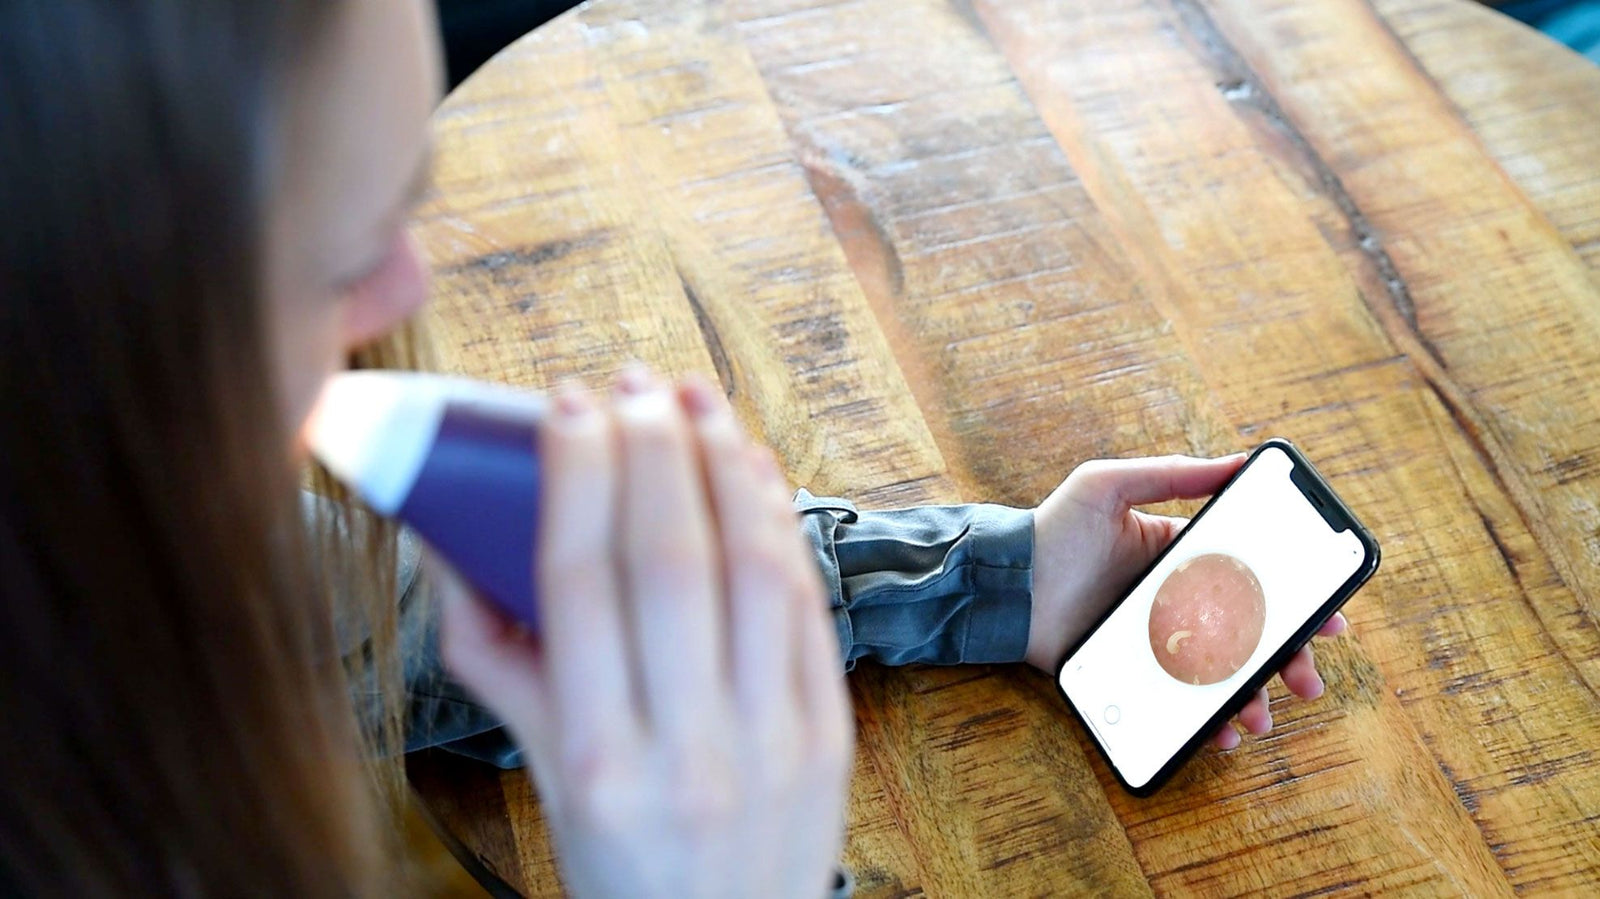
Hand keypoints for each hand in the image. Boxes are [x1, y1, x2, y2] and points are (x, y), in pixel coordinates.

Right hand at [437, 370, 851, 896]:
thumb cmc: (623, 864)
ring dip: (725, 466)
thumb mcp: (547, 778)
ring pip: (755, 567)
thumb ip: (501, 664)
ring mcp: (773, 738)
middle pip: (670, 558)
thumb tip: (450, 545)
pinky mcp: (833, 731)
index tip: (567, 405)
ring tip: (696, 400)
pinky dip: (782, 525)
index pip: (582, 583)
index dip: (575, 476)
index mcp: (599, 758)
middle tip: (633, 383)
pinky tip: (754, 470)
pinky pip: (809, 607)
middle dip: (651, 448)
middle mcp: (690, 745)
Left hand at [1027, 454, 1348, 749]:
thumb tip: (1237, 460)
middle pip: (1251, 636)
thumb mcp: (1108, 485)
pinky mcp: (1133, 675)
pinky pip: (1180, 704)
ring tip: (1259, 716)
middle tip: (1306, 680)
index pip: (1254, 579)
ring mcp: (1158, 643)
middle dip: (1288, 660)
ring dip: (1252, 698)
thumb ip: (1170, 473)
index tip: (1332, 618)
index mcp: (1182, 557)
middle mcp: (1177, 602)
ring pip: (1223, 676)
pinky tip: (1219, 732)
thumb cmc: (1051, 529)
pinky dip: (1206, 722)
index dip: (1296, 599)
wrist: (1002, 585)